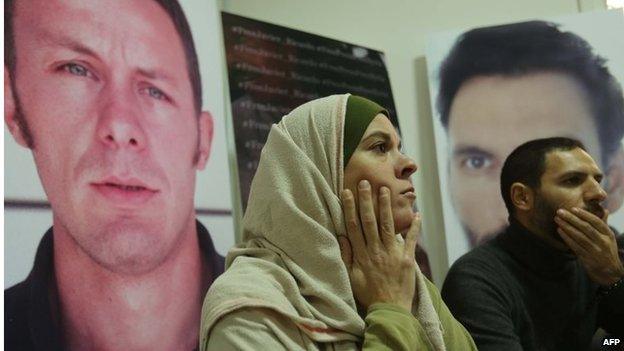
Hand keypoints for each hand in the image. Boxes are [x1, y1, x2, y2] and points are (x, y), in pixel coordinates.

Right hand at [338, 180, 419, 310]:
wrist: (390, 310)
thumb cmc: (368, 295)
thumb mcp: (352, 277)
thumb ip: (347, 256)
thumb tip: (342, 236)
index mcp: (361, 255)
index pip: (354, 226)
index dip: (350, 208)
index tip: (347, 193)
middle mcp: (376, 251)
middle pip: (370, 221)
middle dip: (367, 200)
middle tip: (366, 182)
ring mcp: (392, 254)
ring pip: (388, 226)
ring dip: (386, 206)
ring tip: (385, 189)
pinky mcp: (407, 259)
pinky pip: (410, 241)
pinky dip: (414, 228)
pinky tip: (417, 214)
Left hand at [555, 207, 623, 285]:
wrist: (610, 273)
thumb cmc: (607, 251)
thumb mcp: (609, 238)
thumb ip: (604, 224)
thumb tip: (604, 209)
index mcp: (608, 234)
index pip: (596, 221)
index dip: (584, 214)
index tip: (572, 208)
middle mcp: (603, 242)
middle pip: (586, 227)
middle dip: (571, 218)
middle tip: (559, 211)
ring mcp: (595, 251)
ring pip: (579, 236)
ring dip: (566, 227)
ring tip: (557, 219)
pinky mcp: (587, 258)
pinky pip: (575, 246)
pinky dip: (566, 238)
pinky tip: (559, 231)